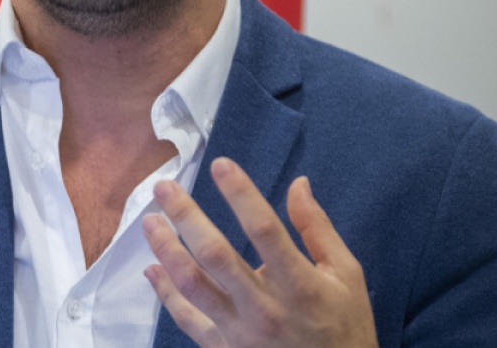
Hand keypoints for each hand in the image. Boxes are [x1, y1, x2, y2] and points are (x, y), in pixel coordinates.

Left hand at [142, 157, 376, 347]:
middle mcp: (266, 308)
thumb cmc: (343, 326)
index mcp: (301, 285)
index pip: (265, 231)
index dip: (241, 195)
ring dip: (166, 250)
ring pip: (192, 286)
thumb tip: (298, 183)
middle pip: (217, 256)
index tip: (221, 165)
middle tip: (164, 187)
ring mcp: (240, 332)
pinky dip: (165, 293)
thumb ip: (318, 229)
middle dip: (186, 217)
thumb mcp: (346, 276)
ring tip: (149, 221)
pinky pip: (186, 319)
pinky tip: (152, 268)